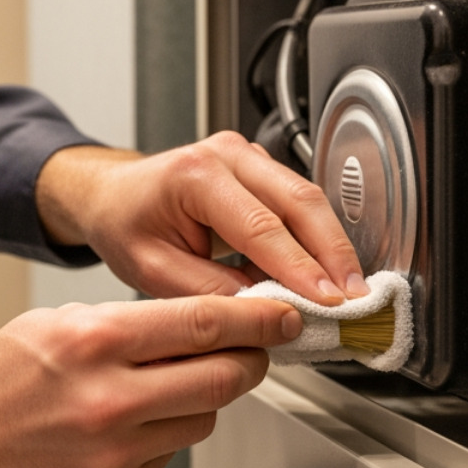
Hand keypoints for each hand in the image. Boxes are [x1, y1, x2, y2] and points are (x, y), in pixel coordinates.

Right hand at [0, 294, 299, 467]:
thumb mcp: (54, 324)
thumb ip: (126, 323)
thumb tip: (196, 322)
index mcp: (93, 342)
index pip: (203, 322)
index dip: (257, 316)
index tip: (284, 311)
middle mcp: (109, 398)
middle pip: (224, 376)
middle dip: (251, 358)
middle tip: (255, 347)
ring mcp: (115, 451)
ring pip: (203, 417)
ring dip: (204, 396)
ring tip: (167, 383)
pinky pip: (170, 453)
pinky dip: (165, 433)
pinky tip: (130, 422)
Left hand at [35, 132, 364, 304]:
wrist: (112, 195)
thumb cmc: (124, 224)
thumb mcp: (152, 269)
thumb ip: (208, 291)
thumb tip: (263, 313)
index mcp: (195, 175)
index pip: (261, 226)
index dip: (301, 269)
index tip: (328, 303)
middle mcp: (228, 154)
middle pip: (300, 201)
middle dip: (334, 254)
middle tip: (355, 299)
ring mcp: (248, 157)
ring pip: (307, 199)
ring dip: (332, 246)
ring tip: (348, 293)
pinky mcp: (261, 170)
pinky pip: (298, 202)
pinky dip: (317, 238)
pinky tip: (326, 274)